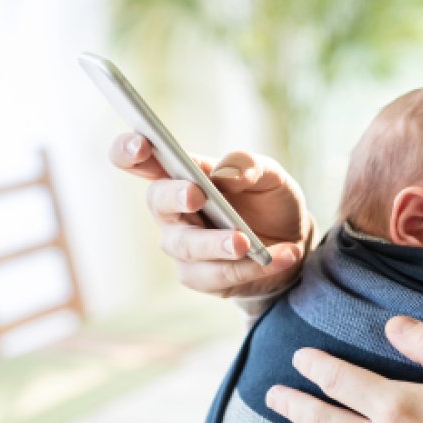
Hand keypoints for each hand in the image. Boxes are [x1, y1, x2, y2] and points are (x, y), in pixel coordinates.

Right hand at [108, 133, 311, 297]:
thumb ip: (250, 166)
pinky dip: (251, 267)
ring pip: (188, 246)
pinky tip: (282, 256)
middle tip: (197, 195)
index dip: (130, 151)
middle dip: (176, 197)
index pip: (139, 160)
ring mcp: (183, 245)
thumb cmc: (269, 201)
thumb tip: (227, 174)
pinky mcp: (201, 277)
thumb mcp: (270, 175)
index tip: (142, 145)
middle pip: (158, 202)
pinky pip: (218, 275)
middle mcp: (173, 210)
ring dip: (217, 244)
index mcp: (181, 174)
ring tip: (245, 242)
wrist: (293, 241)